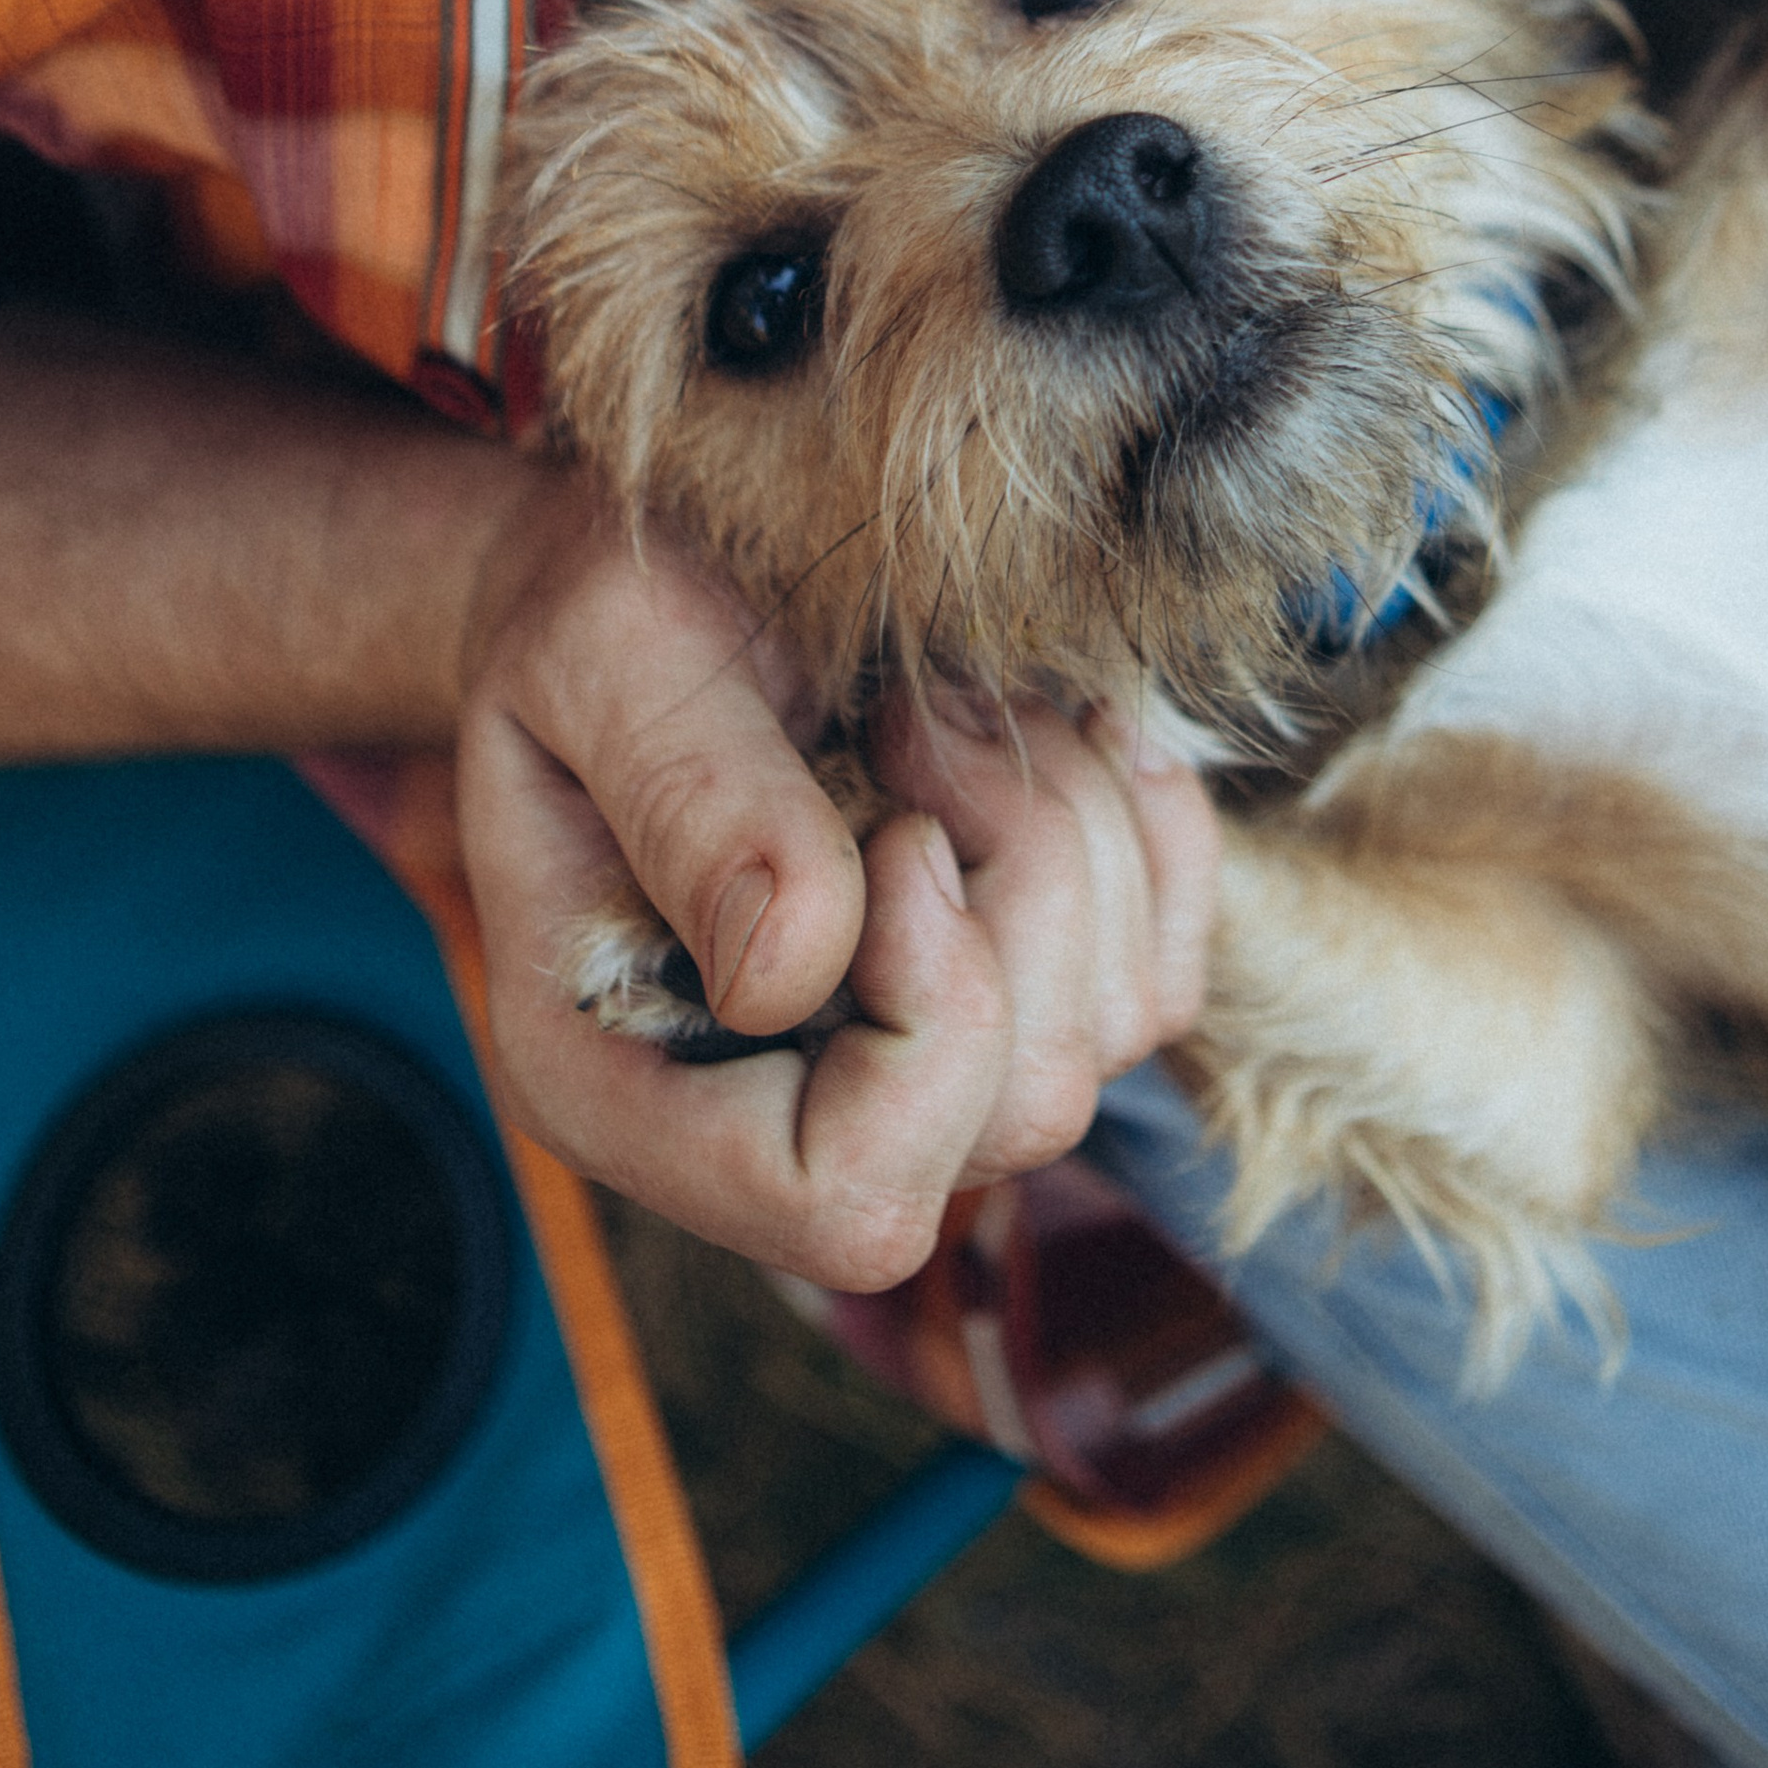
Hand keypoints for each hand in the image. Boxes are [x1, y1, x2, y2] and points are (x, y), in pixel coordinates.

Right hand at [454, 479, 1218, 1284]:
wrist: (664, 568)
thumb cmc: (605, 610)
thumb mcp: (607, 657)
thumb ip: (688, 803)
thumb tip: (795, 966)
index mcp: (625, 1087)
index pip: (840, 1199)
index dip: (924, 1027)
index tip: (899, 832)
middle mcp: (773, 1114)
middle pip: (1012, 1117)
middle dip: (1020, 887)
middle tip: (922, 720)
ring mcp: (909, 1064)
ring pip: (1106, 1038)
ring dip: (1075, 835)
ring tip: (953, 709)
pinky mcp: (1017, 990)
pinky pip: (1162, 977)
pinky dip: (1147, 835)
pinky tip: (1057, 727)